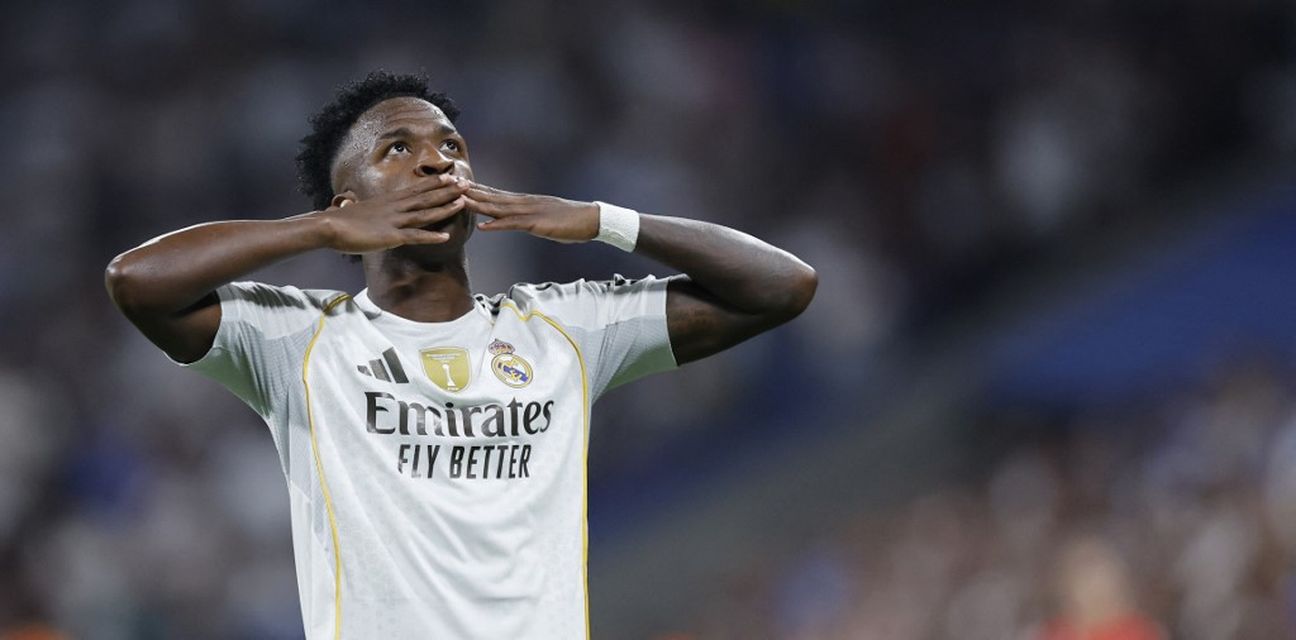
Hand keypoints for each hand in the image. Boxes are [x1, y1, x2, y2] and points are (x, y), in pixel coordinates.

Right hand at [315, 175, 469, 253]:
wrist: (327, 226)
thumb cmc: (340, 221)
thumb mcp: (358, 211)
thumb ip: (366, 209)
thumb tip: (355, 205)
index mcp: (388, 201)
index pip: (416, 189)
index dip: (435, 183)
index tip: (450, 176)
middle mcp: (394, 207)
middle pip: (426, 197)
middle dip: (447, 190)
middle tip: (466, 183)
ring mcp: (394, 221)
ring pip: (425, 213)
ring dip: (445, 208)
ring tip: (464, 202)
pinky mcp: (390, 236)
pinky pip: (415, 236)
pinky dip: (431, 236)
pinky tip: (446, 236)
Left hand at [464, 183, 598, 242]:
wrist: (590, 218)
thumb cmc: (570, 220)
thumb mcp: (544, 217)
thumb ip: (528, 217)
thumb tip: (517, 220)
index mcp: (524, 201)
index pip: (494, 194)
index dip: (475, 189)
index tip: (457, 185)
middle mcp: (523, 203)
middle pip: (491, 196)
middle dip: (469, 191)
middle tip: (448, 185)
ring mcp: (529, 212)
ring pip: (498, 207)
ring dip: (477, 205)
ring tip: (458, 200)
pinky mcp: (536, 224)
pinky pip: (513, 224)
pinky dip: (497, 225)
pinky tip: (483, 227)